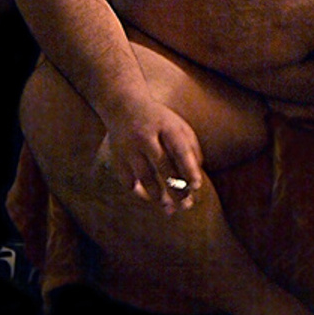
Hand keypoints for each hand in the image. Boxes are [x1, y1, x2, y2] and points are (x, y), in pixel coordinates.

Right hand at [101, 100, 203, 215]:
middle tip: (186, 205)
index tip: (196, 186)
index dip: (189, 169)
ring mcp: (129, 147)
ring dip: (158, 196)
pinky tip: (151, 199)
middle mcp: (145, 135)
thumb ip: (190, 147)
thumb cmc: (158, 121)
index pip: (180, 149)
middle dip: (176, 188)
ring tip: (170, 208)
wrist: (122, 106)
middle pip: (162, 166)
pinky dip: (140, 193)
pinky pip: (129, 182)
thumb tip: (195, 178)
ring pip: (144, 177)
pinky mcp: (117, 158)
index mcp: (165, 125)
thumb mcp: (177, 125)